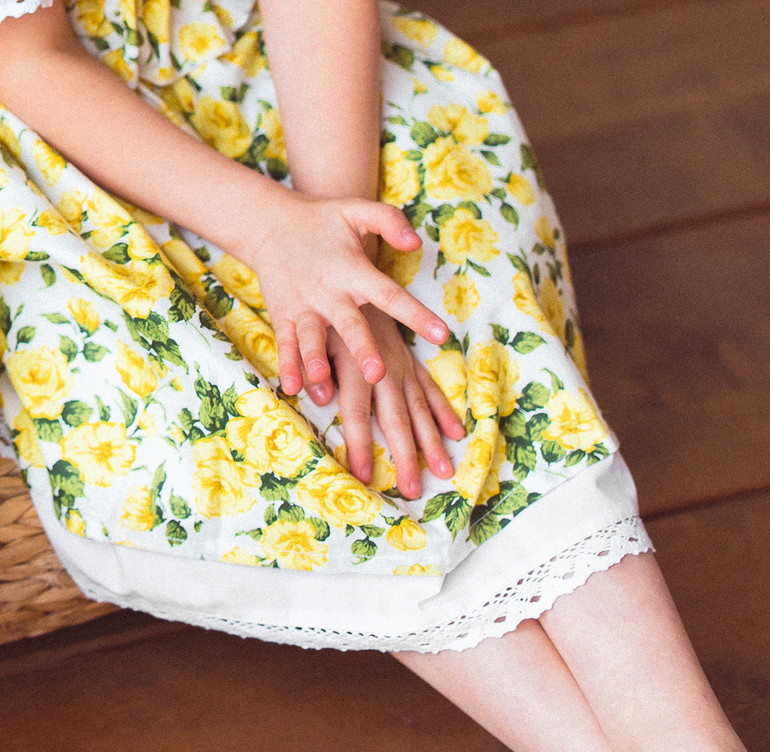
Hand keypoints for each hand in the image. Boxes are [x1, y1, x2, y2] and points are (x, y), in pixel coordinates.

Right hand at [231, 193, 449, 399]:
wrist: (268, 223)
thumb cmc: (322, 220)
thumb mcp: (356, 210)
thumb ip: (389, 221)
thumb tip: (416, 243)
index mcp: (352, 270)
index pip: (389, 294)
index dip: (415, 313)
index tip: (441, 333)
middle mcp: (328, 292)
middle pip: (349, 324)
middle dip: (362, 349)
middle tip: (378, 373)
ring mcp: (303, 306)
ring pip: (311, 338)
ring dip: (316, 361)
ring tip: (323, 382)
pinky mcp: (282, 315)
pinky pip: (285, 343)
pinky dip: (288, 364)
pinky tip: (292, 386)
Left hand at [329, 309, 463, 496]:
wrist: (355, 277)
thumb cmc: (326, 313)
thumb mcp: (313, 337)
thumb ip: (315, 367)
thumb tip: (317, 398)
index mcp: (356, 367)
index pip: (357, 414)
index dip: (359, 445)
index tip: (363, 477)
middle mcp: (384, 371)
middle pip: (395, 420)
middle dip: (404, 457)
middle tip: (412, 491)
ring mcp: (402, 367)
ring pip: (419, 410)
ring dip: (431, 442)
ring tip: (444, 472)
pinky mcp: (410, 361)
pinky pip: (430, 390)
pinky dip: (443, 412)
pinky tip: (456, 434)